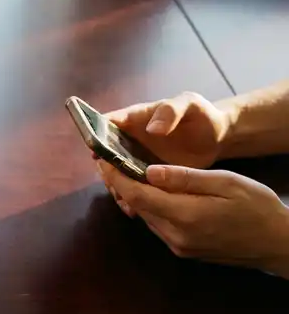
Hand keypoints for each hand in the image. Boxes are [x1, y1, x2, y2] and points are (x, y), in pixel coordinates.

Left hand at [98, 161, 288, 277]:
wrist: (278, 244)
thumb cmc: (257, 207)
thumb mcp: (226, 182)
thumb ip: (185, 178)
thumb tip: (149, 171)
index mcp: (184, 215)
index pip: (136, 194)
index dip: (115, 177)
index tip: (102, 160)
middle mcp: (175, 235)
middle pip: (137, 206)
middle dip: (121, 184)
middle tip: (110, 162)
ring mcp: (178, 246)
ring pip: (146, 217)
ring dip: (136, 197)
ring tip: (128, 173)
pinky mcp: (184, 251)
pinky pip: (158, 226)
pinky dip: (152, 208)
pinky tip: (155, 194)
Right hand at [99, 91, 232, 214]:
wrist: (219, 137)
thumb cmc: (202, 115)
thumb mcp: (189, 103)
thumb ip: (171, 111)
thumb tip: (151, 129)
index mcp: (136, 118)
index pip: (109, 123)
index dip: (97, 134)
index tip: (95, 151)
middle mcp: (131, 139)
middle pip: (107, 152)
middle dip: (105, 167)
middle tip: (111, 181)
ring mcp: (138, 158)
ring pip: (117, 172)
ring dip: (116, 186)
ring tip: (124, 200)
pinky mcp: (150, 175)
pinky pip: (134, 186)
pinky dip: (131, 198)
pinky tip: (135, 209)